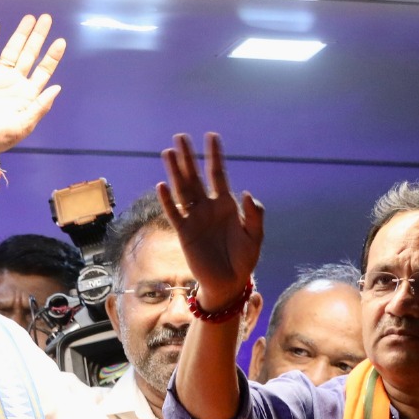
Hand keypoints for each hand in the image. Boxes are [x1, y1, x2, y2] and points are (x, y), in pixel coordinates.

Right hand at [0, 13, 64, 156]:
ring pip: (11, 51)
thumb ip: (39, 107)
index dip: (52, 56)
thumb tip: (57, 87)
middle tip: (46, 18)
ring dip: (20, 35)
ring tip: (29, 19)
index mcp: (28, 94)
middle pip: (29, 55)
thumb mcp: (22, 126)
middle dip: (38, 37)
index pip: (43, 70)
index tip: (60, 41)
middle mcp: (15, 83)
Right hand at [157, 132, 263, 306]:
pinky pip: (174, 214)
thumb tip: (246, 194)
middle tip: (180, 136)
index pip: (218, 174)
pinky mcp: (184, 233)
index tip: (212, 137)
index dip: (215, 156)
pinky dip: (168, 201)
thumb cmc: (244, 259)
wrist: (229, 282)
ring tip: (168, 153)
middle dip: (188, 158)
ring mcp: (195, 219)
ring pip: (182, 191)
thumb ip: (254, 214)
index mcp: (227, 205)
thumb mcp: (255, 236)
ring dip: (175, 172)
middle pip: (195, 177)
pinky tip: (162, 186)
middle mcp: (208, 208)